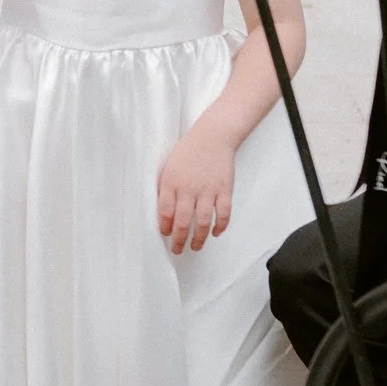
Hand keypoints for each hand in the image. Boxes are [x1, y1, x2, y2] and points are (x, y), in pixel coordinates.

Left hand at [156, 125, 235, 254]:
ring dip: (199, 239)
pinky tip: (216, 233)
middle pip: (183, 222)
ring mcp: (208, 190)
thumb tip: (162, 212)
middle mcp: (189, 188)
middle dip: (179, 240)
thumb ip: (165, 188)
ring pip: (203, 222)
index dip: (164, 227)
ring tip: (195, 247)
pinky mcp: (225, 190)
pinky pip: (224, 214)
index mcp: (171, 182)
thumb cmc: (188, 151)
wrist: (212, 136)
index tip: (165, 234)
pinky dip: (220, 226)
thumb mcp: (169, 167)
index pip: (165, 212)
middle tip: (178, 250)